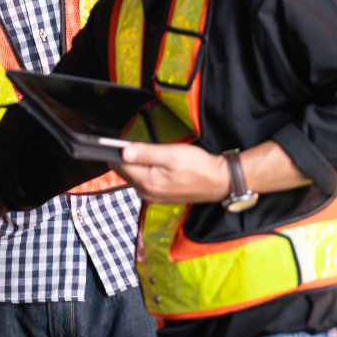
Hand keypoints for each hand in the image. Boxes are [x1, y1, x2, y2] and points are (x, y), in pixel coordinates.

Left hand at [111, 142, 229, 203]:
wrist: (220, 181)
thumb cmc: (199, 167)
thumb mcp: (172, 155)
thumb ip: (146, 153)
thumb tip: (123, 151)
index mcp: (147, 182)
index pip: (119, 165)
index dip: (116, 151)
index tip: (120, 139)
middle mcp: (146, 193)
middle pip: (124, 172)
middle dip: (125, 157)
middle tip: (135, 142)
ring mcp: (153, 196)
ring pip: (133, 177)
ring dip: (135, 164)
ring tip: (146, 151)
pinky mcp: (160, 196)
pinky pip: (143, 181)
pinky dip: (143, 171)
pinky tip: (153, 163)